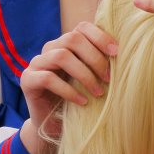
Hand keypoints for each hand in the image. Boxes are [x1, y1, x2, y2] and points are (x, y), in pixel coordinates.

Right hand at [19, 22, 115, 153]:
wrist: (55, 126)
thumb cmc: (78, 99)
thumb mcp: (92, 79)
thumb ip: (101, 64)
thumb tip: (125, 53)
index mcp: (66, 43)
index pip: (82, 27)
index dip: (100, 37)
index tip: (117, 53)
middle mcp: (50, 48)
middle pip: (72, 39)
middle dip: (94, 58)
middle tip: (108, 79)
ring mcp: (37, 63)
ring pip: (61, 56)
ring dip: (84, 74)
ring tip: (98, 92)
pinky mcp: (27, 80)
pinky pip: (48, 78)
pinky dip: (68, 90)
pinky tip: (82, 102)